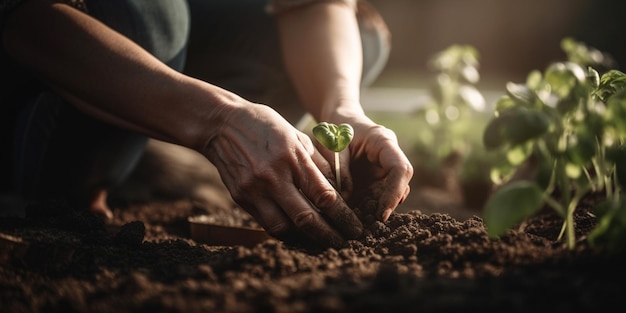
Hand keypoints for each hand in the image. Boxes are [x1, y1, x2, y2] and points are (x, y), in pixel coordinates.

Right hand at [203, 104, 362, 246]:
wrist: (222, 124)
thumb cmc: (266, 127)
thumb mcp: (298, 137)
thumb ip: (319, 164)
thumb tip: (340, 191)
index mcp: (293, 158)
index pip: (324, 196)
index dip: (343, 216)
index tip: (354, 227)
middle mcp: (273, 176)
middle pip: (306, 218)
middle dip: (328, 235)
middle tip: (342, 243)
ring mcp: (254, 189)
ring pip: (284, 227)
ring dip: (304, 238)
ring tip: (319, 239)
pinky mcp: (240, 198)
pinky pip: (266, 223)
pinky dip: (284, 230)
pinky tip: (296, 230)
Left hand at [317, 113, 413, 222]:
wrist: (337, 123)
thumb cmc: (335, 130)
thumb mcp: (333, 146)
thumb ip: (339, 169)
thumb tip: (346, 197)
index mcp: (384, 143)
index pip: (401, 169)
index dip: (394, 193)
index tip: (381, 213)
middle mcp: (389, 158)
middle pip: (399, 186)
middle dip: (385, 207)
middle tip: (367, 225)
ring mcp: (384, 170)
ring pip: (388, 195)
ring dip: (375, 210)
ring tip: (359, 223)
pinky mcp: (375, 180)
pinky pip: (376, 198)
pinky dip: (366, 209)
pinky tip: (354, 217)